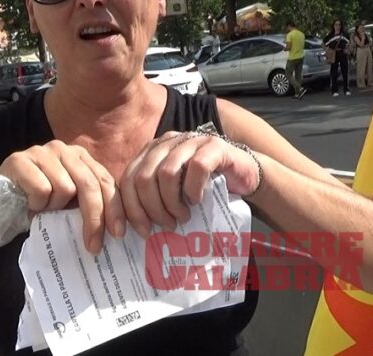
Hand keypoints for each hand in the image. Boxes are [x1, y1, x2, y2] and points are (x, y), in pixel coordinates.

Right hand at [0, 140, 123, 253]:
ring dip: (54, 209)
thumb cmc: (35, 206)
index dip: (114, 208)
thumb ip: (89, 204)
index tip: (118, 234)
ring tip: (43, 211)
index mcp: (79, 156)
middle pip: (89, 184)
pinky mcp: (19, 160)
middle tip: (93, 246)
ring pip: (65, 188)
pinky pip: (41, 190)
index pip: (105, 180)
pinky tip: (28, 205)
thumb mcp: (68, 204)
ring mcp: (40, 151)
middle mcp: (62, 148)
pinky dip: (36, 205)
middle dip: (94, 218)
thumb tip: (118, 228)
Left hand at [119, 131, 259, 236]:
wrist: (244, 176)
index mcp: (152, 151)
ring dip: (172, 202)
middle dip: (152, 208)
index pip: (128, 178)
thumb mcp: (173, 191)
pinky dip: (194, 190)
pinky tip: (197, 200)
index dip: (131, 207)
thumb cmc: (205, 187)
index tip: (142, 231)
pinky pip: (196, 168)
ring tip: (182, 216)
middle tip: (166, 224)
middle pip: (143, 178)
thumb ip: (153, 197)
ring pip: (166, 173)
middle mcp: (168, 142)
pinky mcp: (214, 146)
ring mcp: (191, 141)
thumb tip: (133, 226)